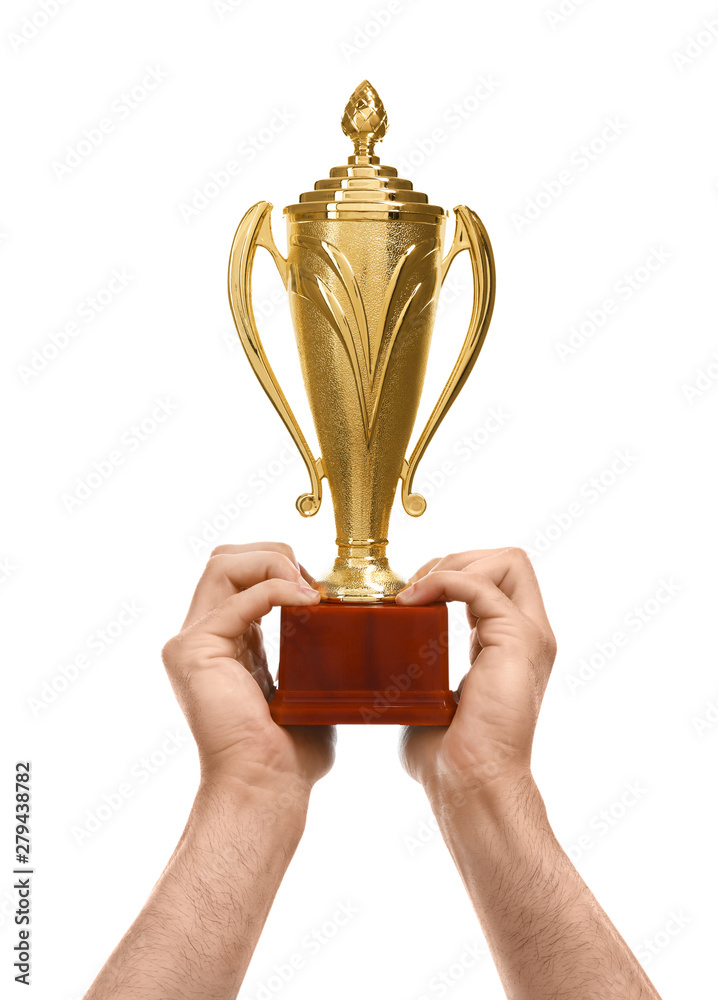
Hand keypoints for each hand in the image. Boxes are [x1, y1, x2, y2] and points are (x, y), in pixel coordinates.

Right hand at [162, 542, 335, 796]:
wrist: (268, 787)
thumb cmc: (290, 752)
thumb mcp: (307, 684)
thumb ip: (315, 649)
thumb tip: (350, 626)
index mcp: (226, 639)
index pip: (241, 572)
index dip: (281, 566)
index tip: (321, 588)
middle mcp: (201, 635)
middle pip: (226, 557)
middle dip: (274, 555)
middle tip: (312, 583)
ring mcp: (191, 641)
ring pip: (222, 563)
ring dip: (272, 563)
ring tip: (307, 589)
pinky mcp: (193, 650)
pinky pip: (236, 599)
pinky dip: (275, 589)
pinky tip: (305, 602)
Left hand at [396, 548, 555, 793]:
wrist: (467, 784)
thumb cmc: (446, 753)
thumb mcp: (430, 690)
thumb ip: (420, 661)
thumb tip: (381, 649)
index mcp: (510, 642)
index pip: (496, 577)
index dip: (455, 571)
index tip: (413, 593)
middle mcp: (528, 634)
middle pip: (509, 559)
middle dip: (457, 560)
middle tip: (414, 588)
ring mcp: (529, 636)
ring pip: (508, 560)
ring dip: (453, 565)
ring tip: (415, 593)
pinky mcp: (517, 641)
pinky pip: (482, 586)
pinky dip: (444, 582)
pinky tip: (413, 601)